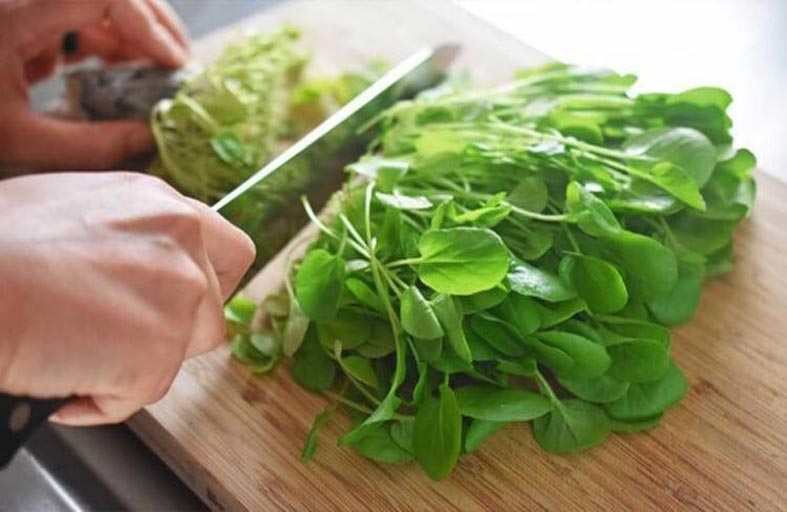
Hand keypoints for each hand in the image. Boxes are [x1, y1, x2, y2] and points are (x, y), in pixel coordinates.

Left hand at [0, 0, 188, 172]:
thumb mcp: (21, 140)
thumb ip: (88, 144)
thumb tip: (152, 138)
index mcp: (18, 17)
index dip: (148, 25)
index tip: (174, 64)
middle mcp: (26, 3)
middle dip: (155, 28)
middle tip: (181, 68)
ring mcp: (30, 12)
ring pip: (104, 9)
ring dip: (138, 41)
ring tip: (161, 78)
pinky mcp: (31, 26)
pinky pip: (86, 24)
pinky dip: (114, 48)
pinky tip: (127, 78)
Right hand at [0, 172, 254, 424]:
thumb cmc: (0, 245)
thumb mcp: (77, 207)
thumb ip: (130, 232)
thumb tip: (137, 262)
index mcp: (165, 206)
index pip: (231, 251)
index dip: (212, 284)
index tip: (186, 303)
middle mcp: (184, 245)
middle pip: (214, 311)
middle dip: (176, 333)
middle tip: (123, 338)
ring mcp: (178, 298)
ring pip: (181, 355)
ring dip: (136, 365)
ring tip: (76, 354)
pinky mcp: (157, 352)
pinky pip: (139, 394)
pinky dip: (100, 399)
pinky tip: (60, 377)